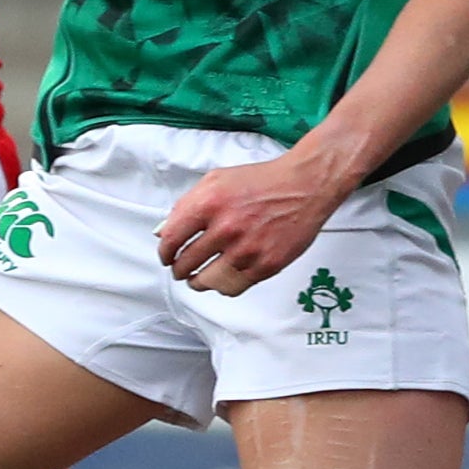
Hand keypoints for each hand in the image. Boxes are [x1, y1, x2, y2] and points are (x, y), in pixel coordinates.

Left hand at [157, 150, 351, 296]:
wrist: (304, 186)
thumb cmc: (263, 181)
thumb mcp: (216, 180)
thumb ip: (187, 204)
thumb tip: (166, 230)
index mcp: (209, 203)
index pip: (171, 239)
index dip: (164, 252)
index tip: (166, 256)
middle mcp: (226, 227)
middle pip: (187, 263)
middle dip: (180, 269)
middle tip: (181, 268)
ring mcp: (246, 249)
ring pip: (207, 282)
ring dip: (197, 282)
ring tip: (197, 279)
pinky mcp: (265, 265)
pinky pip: (233, 287)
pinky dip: (223, 286)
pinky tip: (222, 279)